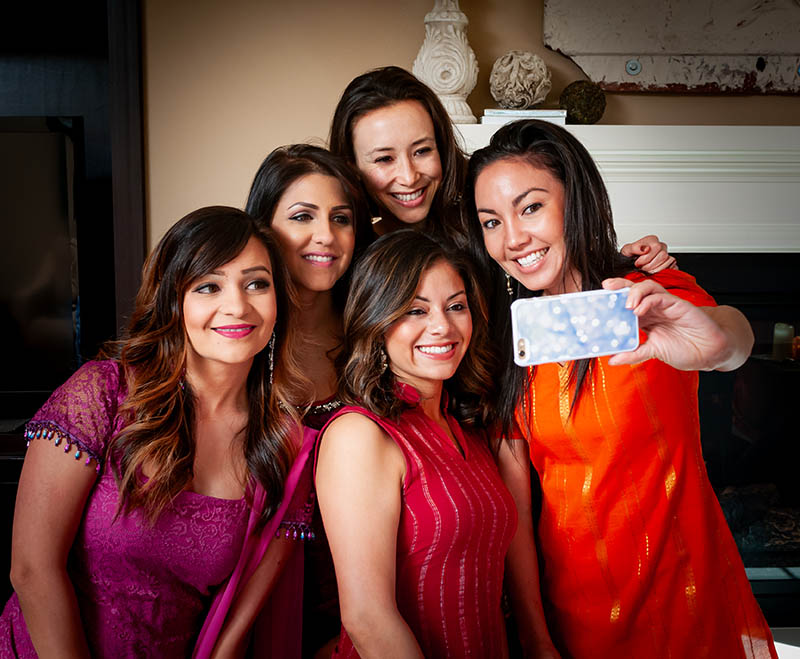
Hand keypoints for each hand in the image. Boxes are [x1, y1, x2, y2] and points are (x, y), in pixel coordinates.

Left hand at [602, 278, 729, 370]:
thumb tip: (612, 359)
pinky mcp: (678, 304)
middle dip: (619, 286)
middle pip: (633, 289)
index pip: (626, 303)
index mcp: (646, 317)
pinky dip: (648, 300)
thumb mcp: (652, 352)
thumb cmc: (684, 348)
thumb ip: (634, 353)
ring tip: (626, 305)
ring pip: (647, 287)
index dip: (613, 300)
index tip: (599, 301)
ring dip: (634, 292)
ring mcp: (665, 304)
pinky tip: (639, 310)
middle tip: (606, 288)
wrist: (709, 352)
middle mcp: (653, 308)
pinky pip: (661, 296)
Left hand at [620, 235, 676, 272]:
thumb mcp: (626, 251)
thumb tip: (645, 249)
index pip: (656, 247)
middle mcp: (661, 246)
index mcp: (651, 240)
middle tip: (642, 267)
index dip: (645, 258)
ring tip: (646, 270)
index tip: (637, 263)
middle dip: (650, 265)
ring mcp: (667, 254)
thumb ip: (634, 248)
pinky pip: (672, 267)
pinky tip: (653, 271)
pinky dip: (661, 271)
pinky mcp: (670, 263)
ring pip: (667, 261)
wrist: (631, 264)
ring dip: (655, 269)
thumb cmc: (630, 257)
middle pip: (663, 255)